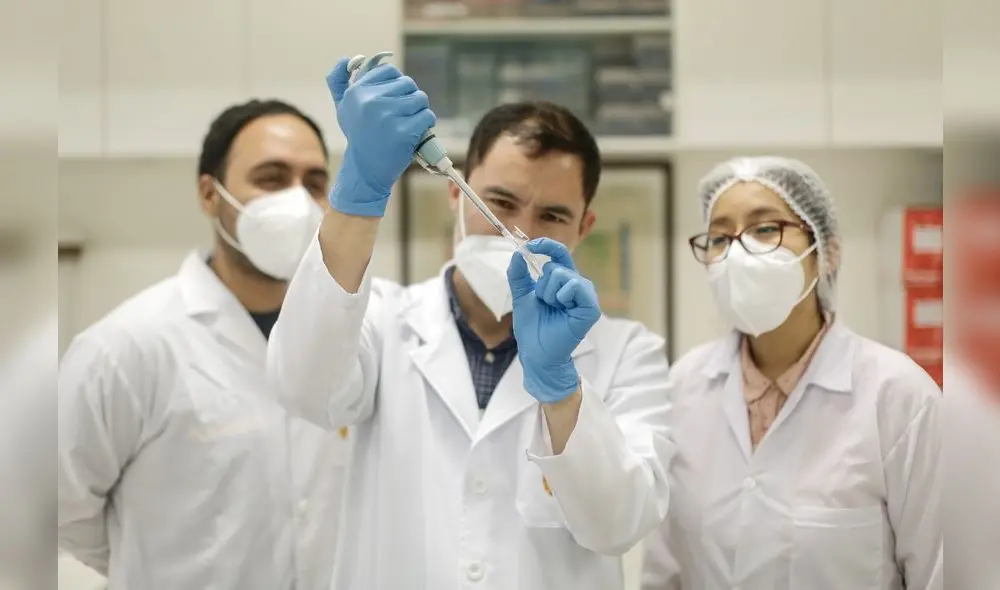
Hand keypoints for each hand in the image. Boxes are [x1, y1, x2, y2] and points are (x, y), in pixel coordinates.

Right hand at [325, 57, 435, 216]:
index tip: (394, 100)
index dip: (397, 85)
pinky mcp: (405, 131)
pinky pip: (427, 116)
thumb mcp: (342, 108)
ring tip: (410, 122)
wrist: (365, 170)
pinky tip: (417, 131)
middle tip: (403, 114)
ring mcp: (388, 116)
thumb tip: (346, 58)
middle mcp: (371, 101)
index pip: (390, 71)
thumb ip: (339, 82)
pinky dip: (426, 123)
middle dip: (410, 98)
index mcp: (358, 91)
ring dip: (420, 110)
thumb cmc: (358, 137)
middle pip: (408, 84)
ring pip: (420, 99)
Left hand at [507, 238, 601, 402]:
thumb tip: (516, 253)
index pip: (558, 253)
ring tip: (552, 309)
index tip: (529, 245)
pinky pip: (575, 287)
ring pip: (562, 275)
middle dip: (541, 285)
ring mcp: (585, 296)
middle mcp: (576, 285)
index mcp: (562, 280)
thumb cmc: (532, 327)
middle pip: (556, 266)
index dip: (545, 245)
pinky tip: (561, 309)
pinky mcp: (590, 308)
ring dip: (549, 293)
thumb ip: (518, 275)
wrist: (536, 353)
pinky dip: (562, 296)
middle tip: (544, 304)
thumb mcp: (521, 296)